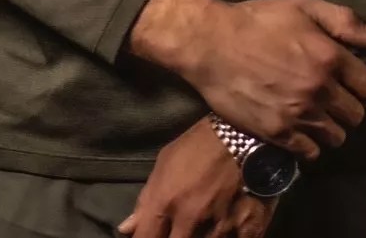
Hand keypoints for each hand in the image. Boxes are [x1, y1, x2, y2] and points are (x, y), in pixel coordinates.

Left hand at [117, 119, 277, 237]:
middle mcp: (187, 217)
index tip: (147, 236)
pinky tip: (212, 229)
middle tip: (170, 229)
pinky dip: (214, 236)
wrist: (237, 137)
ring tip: (191, 225)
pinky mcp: (239, 226)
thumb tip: (126, 228)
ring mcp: (214, 225)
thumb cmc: (195, 147)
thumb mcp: (163, 165)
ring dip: (191, 236)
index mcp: (164, 201)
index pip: (145, 237)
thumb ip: (145, 200)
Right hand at [128, 0, 365, 158]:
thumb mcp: (300, 6)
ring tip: (314, 116)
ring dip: (329, 127)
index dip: (362, 85)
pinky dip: (309, 145)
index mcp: (330, 57)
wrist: (208, 42)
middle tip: (329, 99)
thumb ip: (343, 20)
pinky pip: (310, 152)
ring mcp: (299, 113)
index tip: (348, 82)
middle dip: (346, 107)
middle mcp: (320, 89)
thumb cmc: (254, 20)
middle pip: (356, 115)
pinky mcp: (278, 131)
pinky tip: (298, 131)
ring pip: (337, 136)